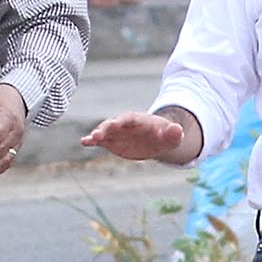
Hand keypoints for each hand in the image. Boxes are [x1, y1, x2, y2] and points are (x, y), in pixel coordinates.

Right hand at [80, 108, 197, 164]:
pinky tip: (84, 142)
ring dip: (96, 135)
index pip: (128, 119)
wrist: (157, 140)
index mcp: (138, 120)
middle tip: (97, 135)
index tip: (115, 123)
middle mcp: (124, 124)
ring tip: (88, 140)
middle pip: (112, 124)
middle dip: (105, 128)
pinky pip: (100, 141)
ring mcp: (117, 133)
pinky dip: (92, 140)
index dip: (121, 121)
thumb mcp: (172, 136)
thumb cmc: (165, 136)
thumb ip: (173, 133)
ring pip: (104, 132)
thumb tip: (177, 129)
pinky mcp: (112, 141)